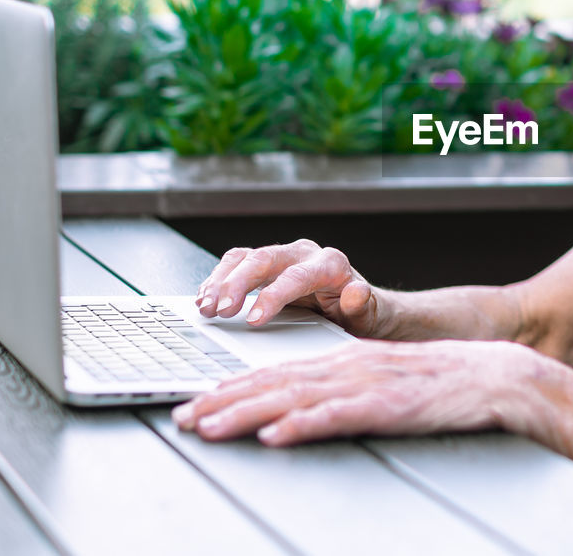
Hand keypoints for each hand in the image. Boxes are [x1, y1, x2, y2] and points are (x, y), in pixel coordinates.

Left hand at [171, 338, 542, 445]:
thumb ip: (345, 390)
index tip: (197, 402)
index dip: (233, 389)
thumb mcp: (384, 380)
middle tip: (183, 416)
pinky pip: (338, 415)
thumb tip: (300, 412)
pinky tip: (277, 434)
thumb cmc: (443, 383)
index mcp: (345, 359)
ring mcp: (366, 385)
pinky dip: (304, 424)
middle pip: (273, 383)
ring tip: (209, 425)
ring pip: (293, 397)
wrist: (494, 375)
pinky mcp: (388, 406)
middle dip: (222, 401)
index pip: (277, 373)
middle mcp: (347, 366)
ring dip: (246, 412)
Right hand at [196, 240, 376, 333]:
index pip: (296, 276)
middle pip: (264, 259)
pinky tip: (206, 299)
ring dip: (221, 281)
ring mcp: (284, 257)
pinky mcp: (267, 265)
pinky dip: (218, 280)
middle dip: (237, 283)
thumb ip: (361, 304)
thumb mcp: (367, 314)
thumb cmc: (361, 313)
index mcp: (330, 264)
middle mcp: (305, 254)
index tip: (253, 319)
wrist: (358, 306)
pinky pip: (237, 263)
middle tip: (218, 311)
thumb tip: (356, 292)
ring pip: (245, 258)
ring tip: (205, 307)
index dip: (272, 296)